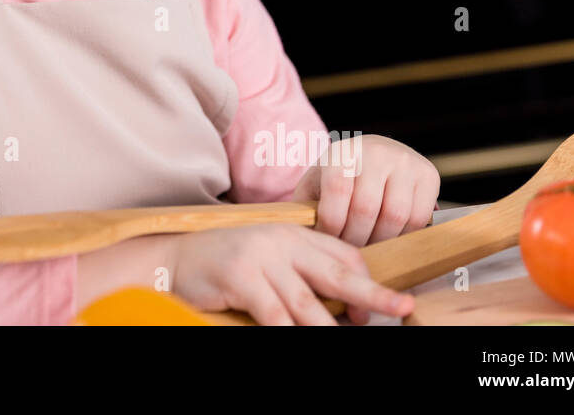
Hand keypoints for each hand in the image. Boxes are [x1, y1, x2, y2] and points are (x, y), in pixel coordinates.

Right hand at [170, 223, 413, 324]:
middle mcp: (281, 242)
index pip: (342, 254)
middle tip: (401, 307)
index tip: (374, 310)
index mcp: (292, 234)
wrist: (172, 258)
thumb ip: (298, 275)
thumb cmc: (223, 266)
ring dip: (329, 329)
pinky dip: (288, 332)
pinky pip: (275, 315)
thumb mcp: (267, 261)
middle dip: (373, 294)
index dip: (364, 281)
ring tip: (343, 339)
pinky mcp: (239, 277)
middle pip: (337, 273)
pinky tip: (294, 337)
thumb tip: (340, 309)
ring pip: (308, 304)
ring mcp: (260, 258)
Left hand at [289, 133, 439, 323]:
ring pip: (396, 217)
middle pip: (367, 209)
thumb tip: (298, 242)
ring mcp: (405, 161)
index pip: (337, 192)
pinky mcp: (429, 175)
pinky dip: (403, 236)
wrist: (374, 153)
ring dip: (380, 241)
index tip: (327, 244)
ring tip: (367, 249)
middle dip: (355, 239)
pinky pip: (419, 218)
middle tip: (348, 254)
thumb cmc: (339, 177)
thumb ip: (305, 208)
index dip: (332, 226)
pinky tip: (387, 238)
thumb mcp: (316, 184)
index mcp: (342, 152)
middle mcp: (376, 151)